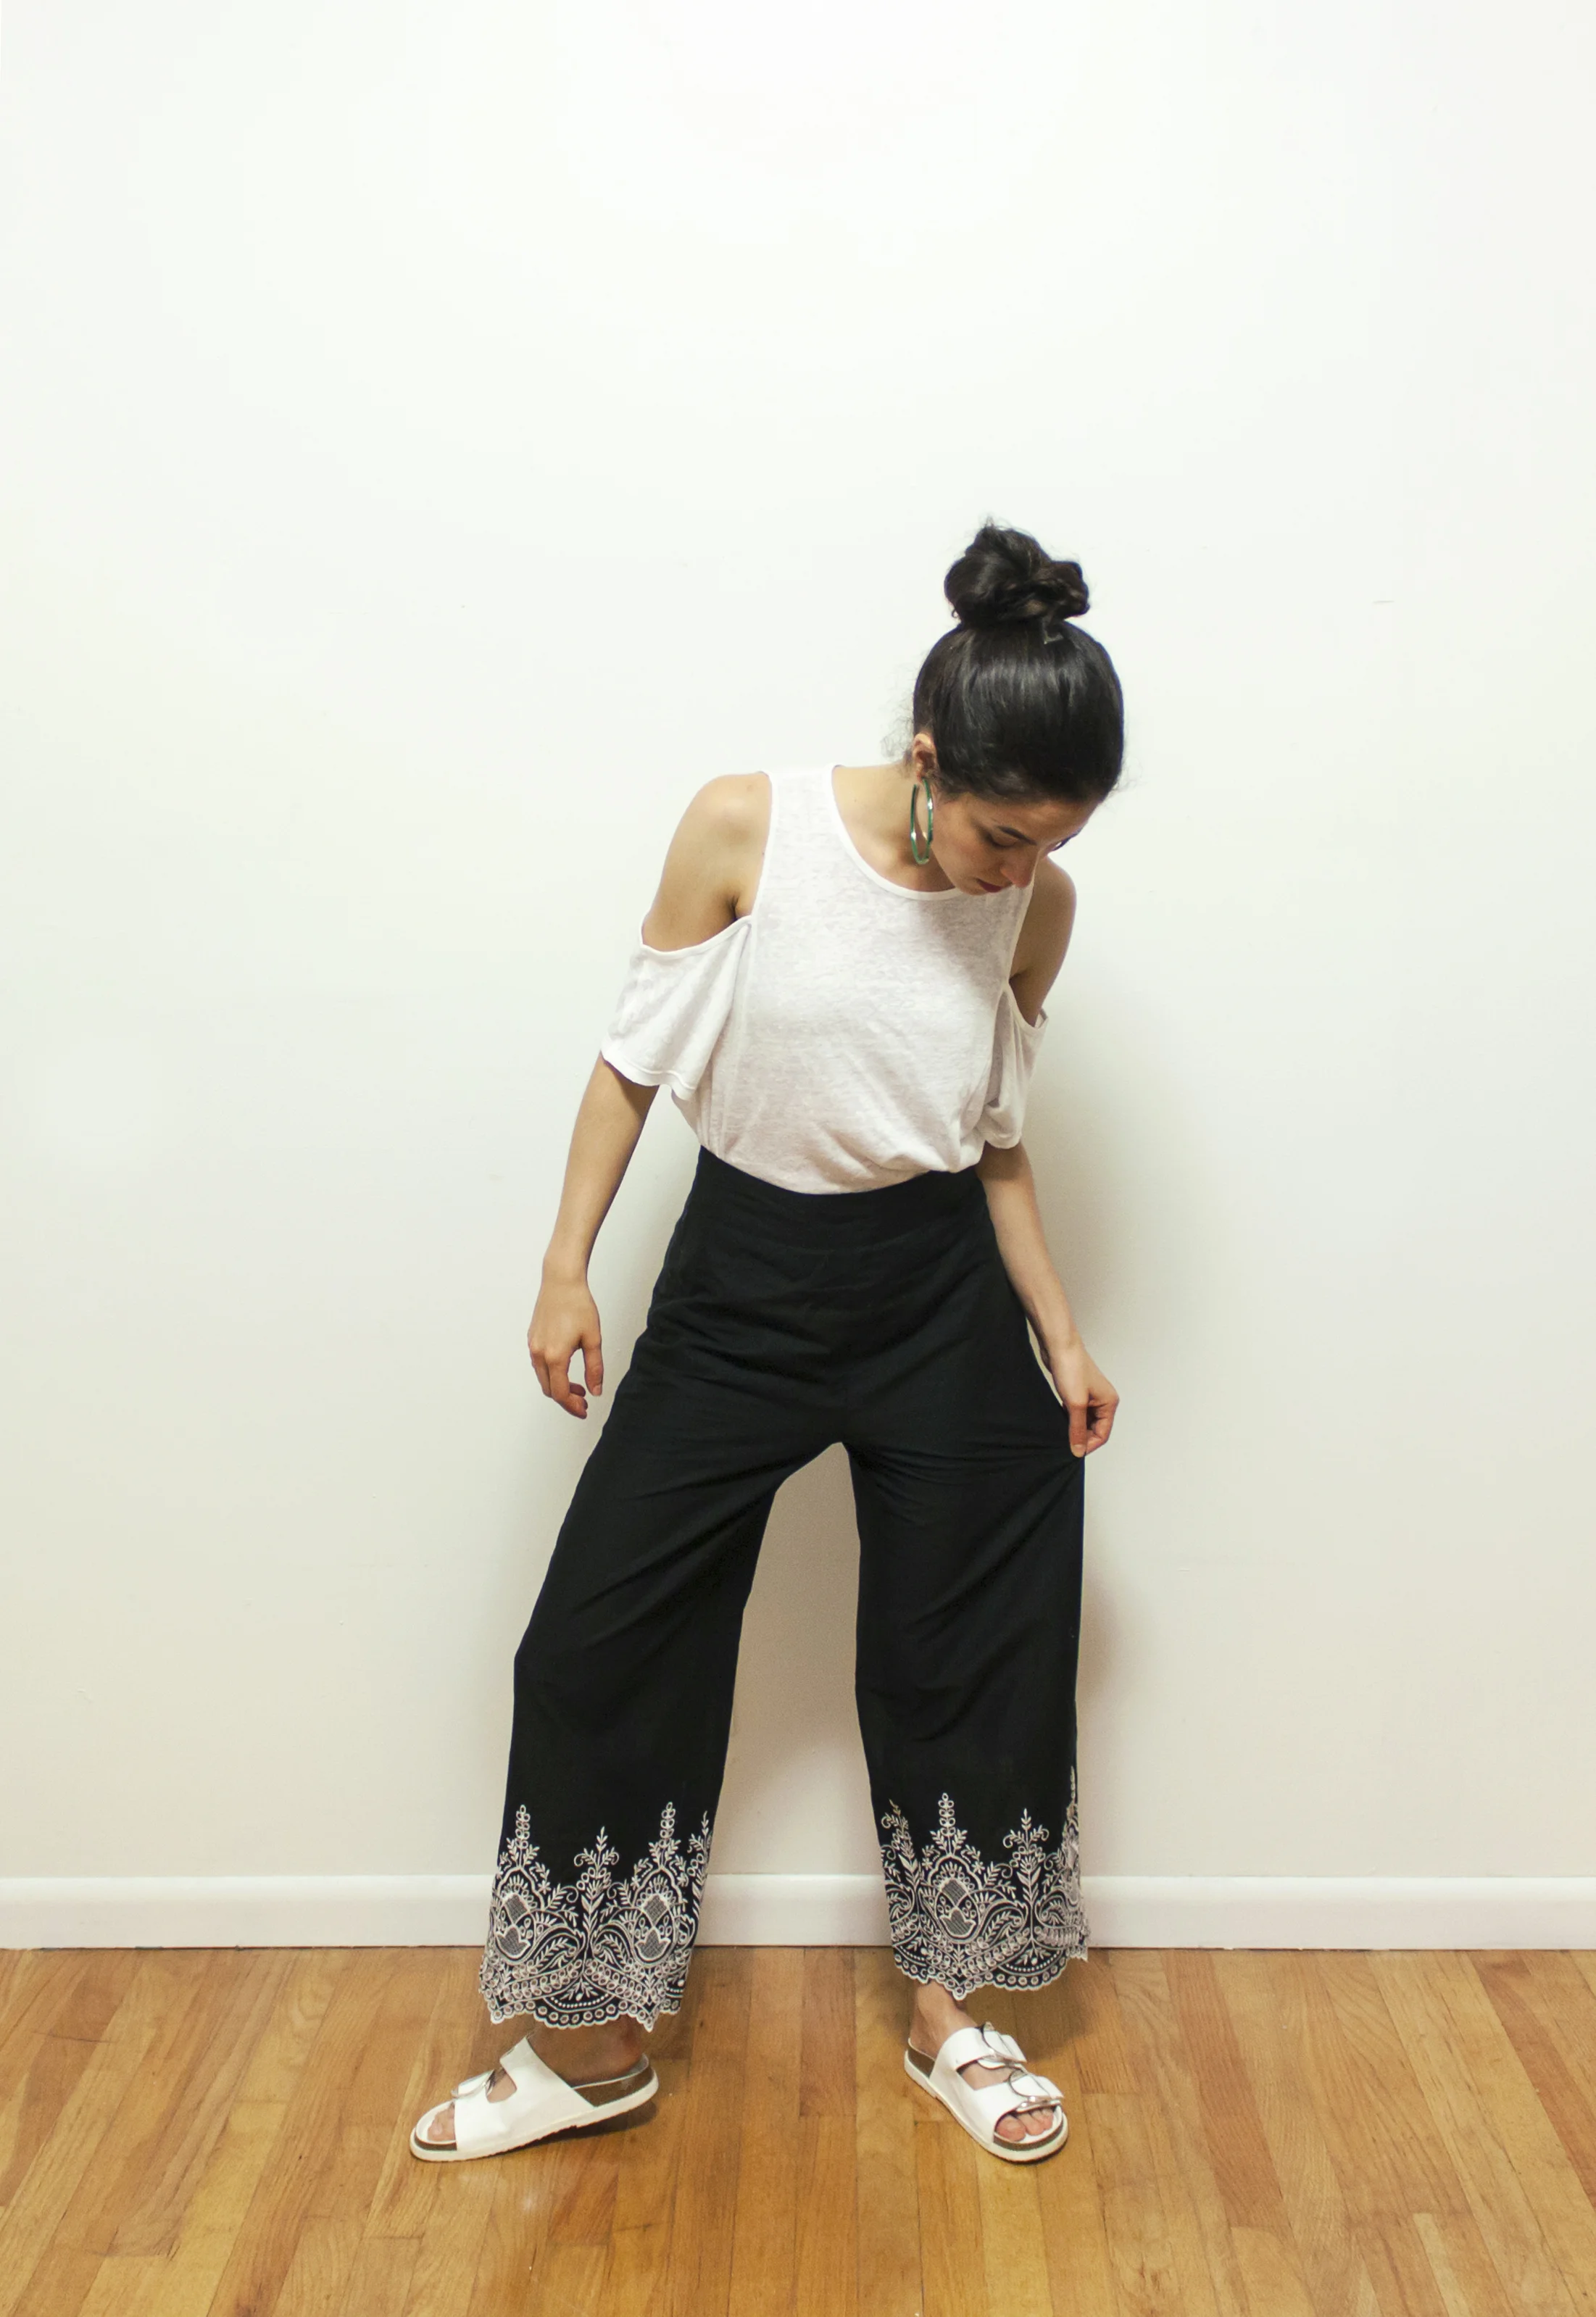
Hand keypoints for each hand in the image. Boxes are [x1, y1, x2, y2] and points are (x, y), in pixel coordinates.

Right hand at [528, 1273, 603, 1418]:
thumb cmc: (578, 1305)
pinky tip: (566, 1368)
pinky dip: (551, 1373)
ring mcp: (533, 1346)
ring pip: (543, 1378)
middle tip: (584, 1400)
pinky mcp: (532, 1338)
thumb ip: (594, 1368)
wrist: (561, 1281)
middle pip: (549, 1389)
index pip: (560, 1394)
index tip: (584, 1410)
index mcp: (555, 1356)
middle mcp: (539, 1354)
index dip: (572, 1406)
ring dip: (558, 1386)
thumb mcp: (593, 1339)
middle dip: (566, 1399)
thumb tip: (596, 1390)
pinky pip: (539, 1365)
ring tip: (578, 1386)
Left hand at [1039, 1331, 1117, 1455]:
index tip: (1073, 1451)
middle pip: (1095, 1429)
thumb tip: (1078, 1450)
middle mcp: (1103, 1400)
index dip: (1088, 1445)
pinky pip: (1076, 1413)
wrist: (1059, 1346)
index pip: (1103, 1434)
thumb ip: (1077, 1429)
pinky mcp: (1078, 1392)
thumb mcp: (1075, 1404)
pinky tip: (1059, 1422)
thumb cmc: (1071, 1370)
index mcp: (1109, 1403)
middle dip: (1081, 1438)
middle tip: (1065, 1444)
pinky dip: (1069, 1420)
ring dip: (1074, 1429)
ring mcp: (1091, 1396)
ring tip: (1061, 1433)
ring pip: (1085, 1422)